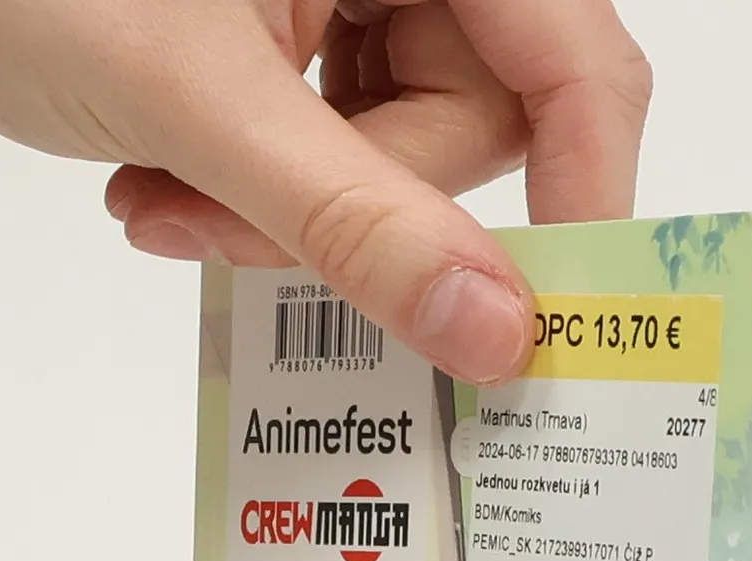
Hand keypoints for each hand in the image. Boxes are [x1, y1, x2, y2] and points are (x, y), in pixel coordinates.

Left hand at [0, 0, 650, 383]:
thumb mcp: (197, 102)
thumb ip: (355, 220)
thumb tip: (497, 332)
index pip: (577, 56)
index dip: (583, 189)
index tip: (543, 317)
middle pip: (479, 123)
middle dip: (355, 207)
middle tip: (222, 225)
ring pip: (408, 159)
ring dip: (291, 216)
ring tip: (168, 202)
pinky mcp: (317, 36)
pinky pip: (349, 157)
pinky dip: (265, 197)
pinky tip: (172, 183)